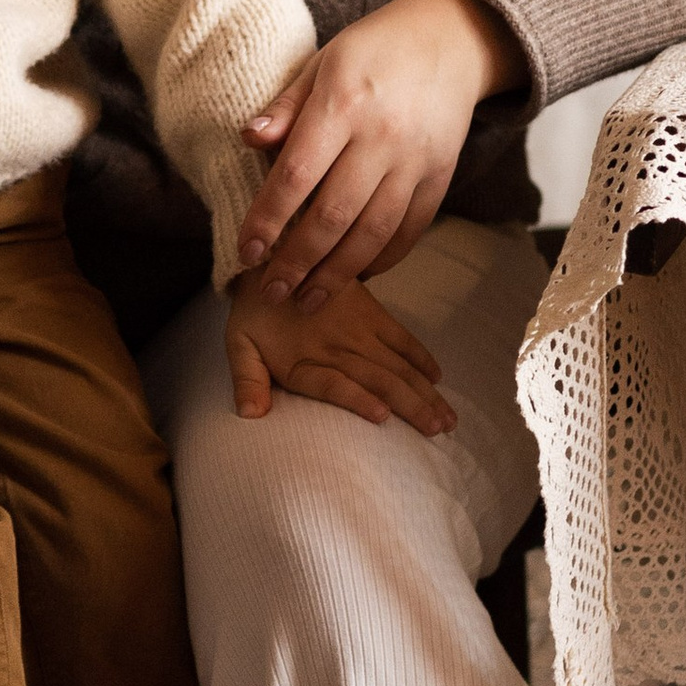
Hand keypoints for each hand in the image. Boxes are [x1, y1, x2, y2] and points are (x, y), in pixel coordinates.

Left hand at [226, 271, 454, 434]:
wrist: (271, 255)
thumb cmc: (253, 310)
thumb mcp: (238, 344)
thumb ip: (246, 380)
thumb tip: (250, 415)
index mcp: (304, 361)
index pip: (334, 384)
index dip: (358, 398)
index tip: (383, 416)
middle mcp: (336, 348)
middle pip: (379, 380)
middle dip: (412, 406)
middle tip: (439, 430)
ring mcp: (359, 329)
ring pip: (398, 365)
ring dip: (424, 391)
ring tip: (447, 417)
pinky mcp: (371, 312)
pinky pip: (402, 336)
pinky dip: (421, 356)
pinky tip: (438, 377)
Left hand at [235, 0, 524, 308]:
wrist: (451, 39)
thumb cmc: (373, 50)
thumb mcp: (321, 64)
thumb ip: (285, 107)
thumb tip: (247, 140)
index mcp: (343, 104)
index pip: (295, 175)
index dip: (267, 220)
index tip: (247, 252)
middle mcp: (382, 136)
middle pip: (333, 215)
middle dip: (297, 261)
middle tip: (271, 292)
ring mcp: (416, 160)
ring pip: (372, 232)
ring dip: (337, 274)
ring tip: (307, 300)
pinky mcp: (441, 175)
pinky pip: (410, 230)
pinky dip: (382, 259)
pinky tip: (356, 276)